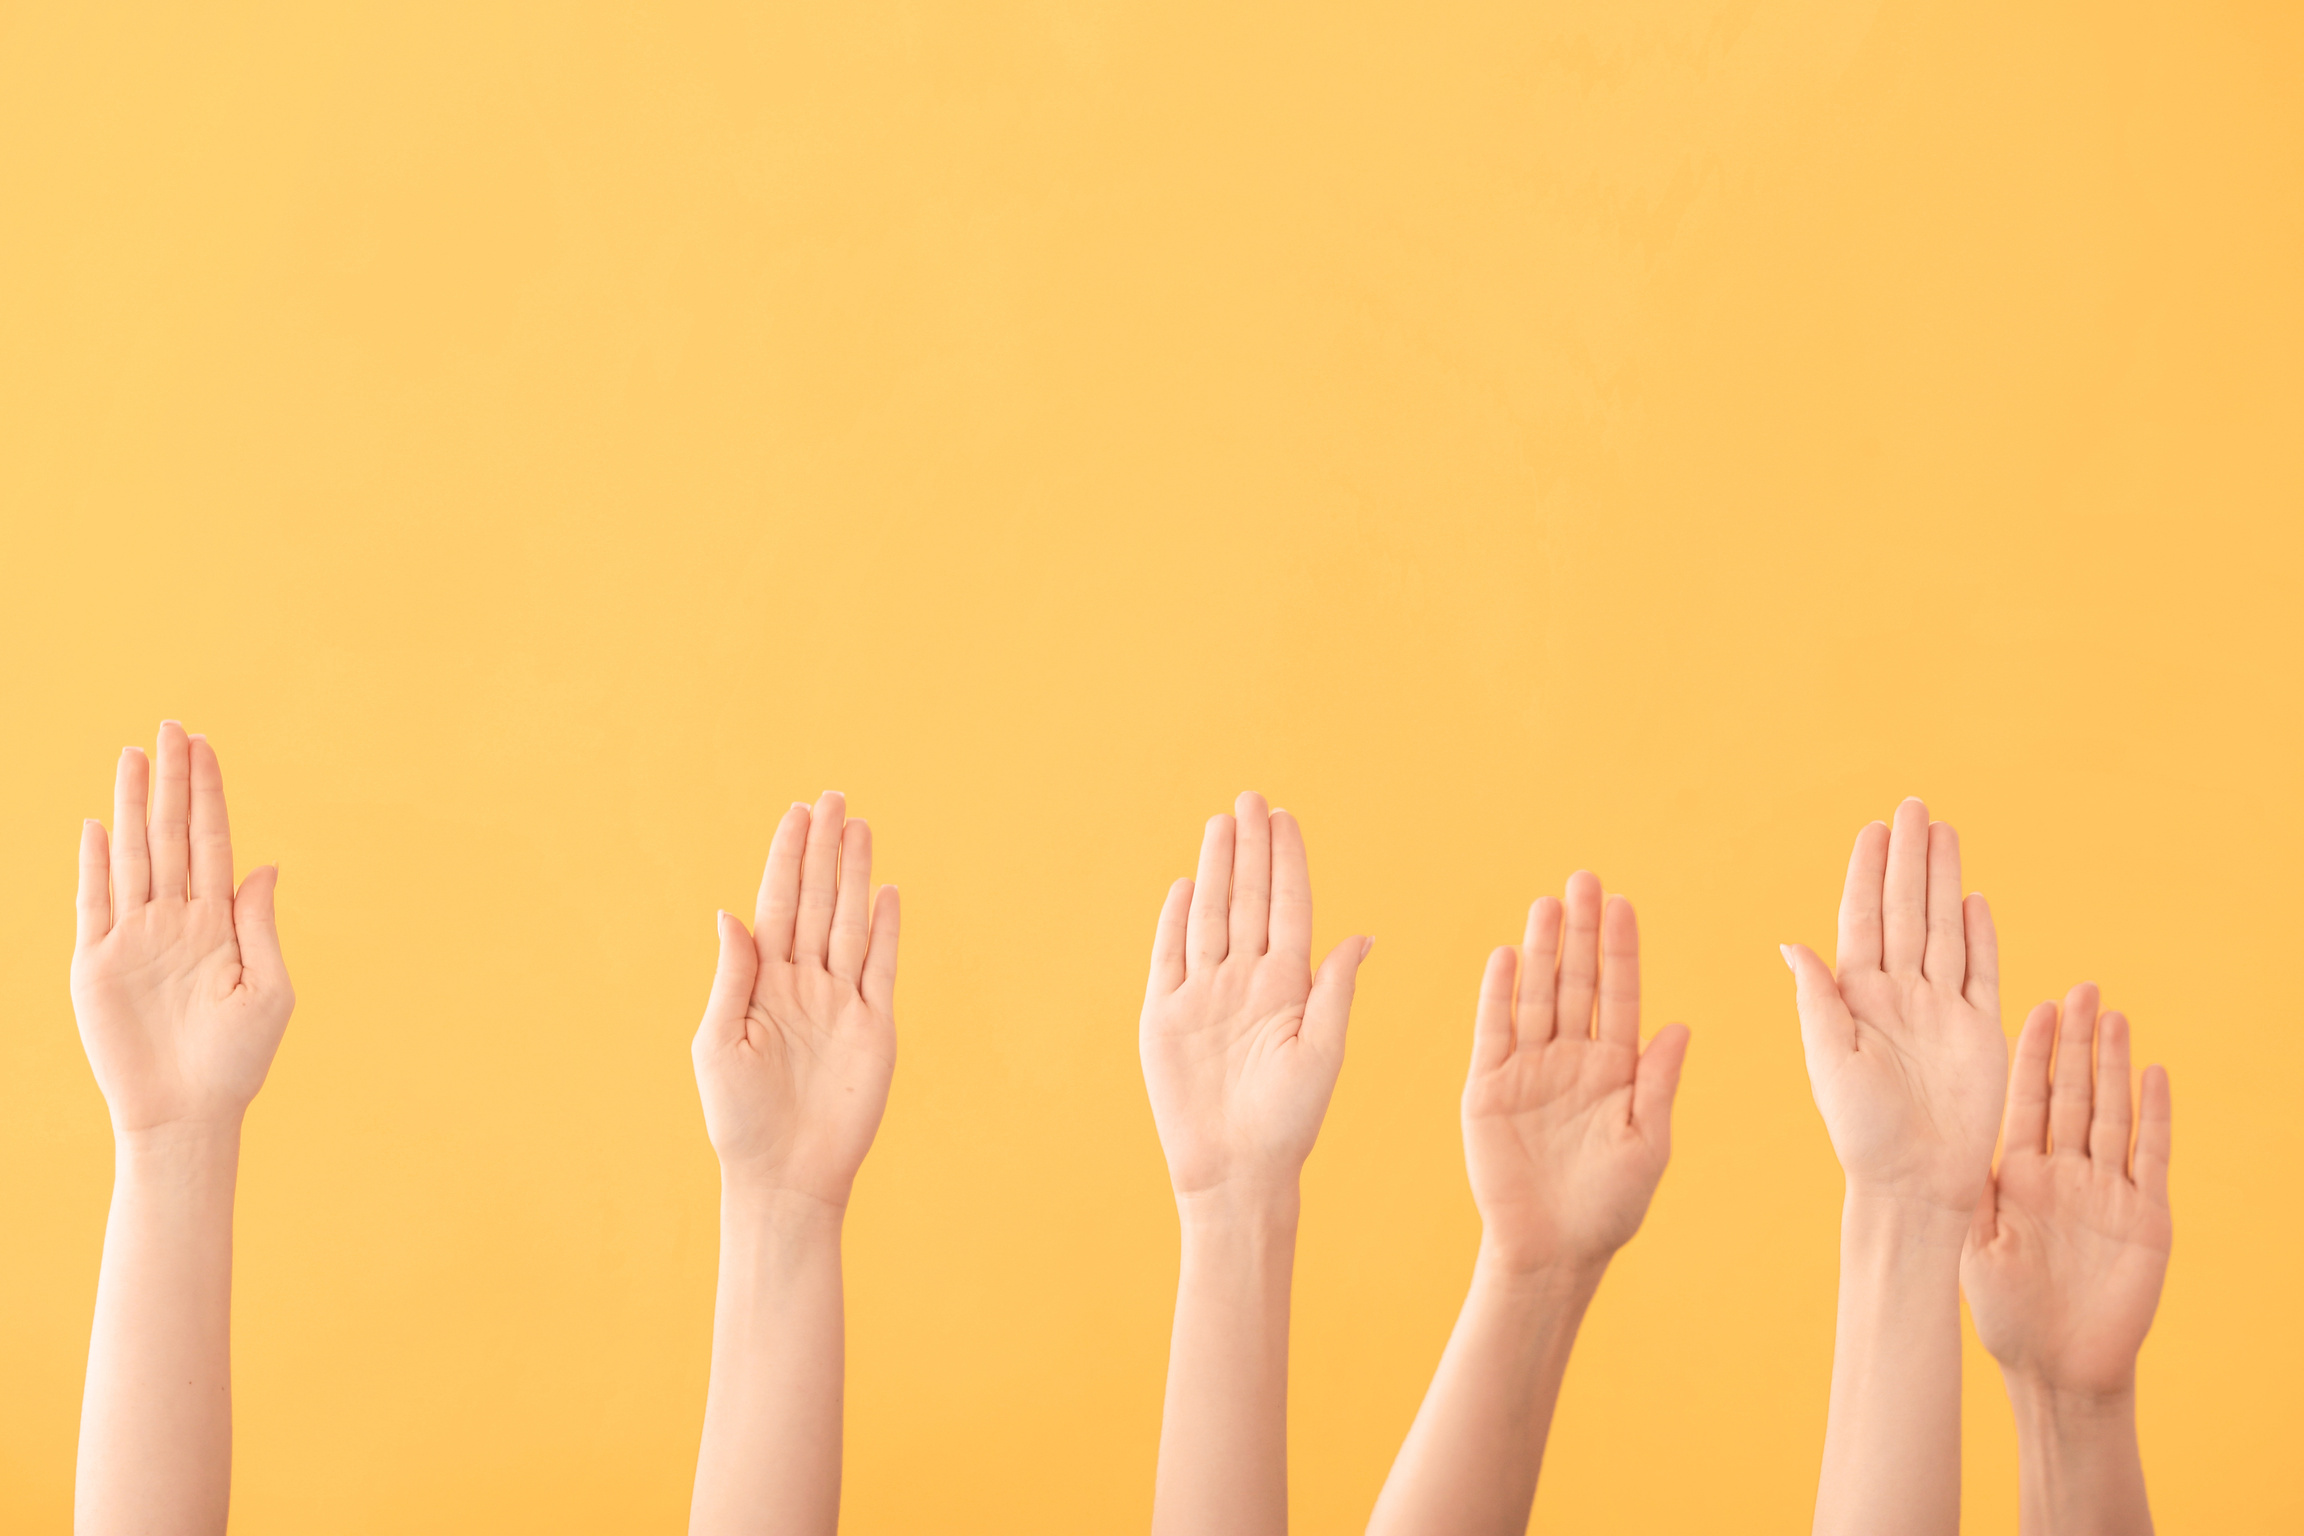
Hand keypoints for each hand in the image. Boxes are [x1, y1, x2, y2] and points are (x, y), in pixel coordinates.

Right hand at [69, 723, 293, 1137]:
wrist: (190, 1114)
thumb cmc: (238, 1060)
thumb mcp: (269, 989)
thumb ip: (260, 924)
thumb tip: (266, 864)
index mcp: (219, 922)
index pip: (212, 841)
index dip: (208, 793)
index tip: (205, 746)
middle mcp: (175, 920)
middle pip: (170, 834)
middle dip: (172, 781)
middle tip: (171, 726)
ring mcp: (134, 938)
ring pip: (132, 855)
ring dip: (131, 806)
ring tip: (132, 755)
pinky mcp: (97, 965)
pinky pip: (94, 903)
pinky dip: (94, 864)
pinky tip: (96, 825)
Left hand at [694, 793, 897, 1206]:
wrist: (784, 1176)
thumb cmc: (738, 1118)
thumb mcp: (718, 1043)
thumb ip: (732, 976)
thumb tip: (731, 913)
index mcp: (761, 984)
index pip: (777, 905)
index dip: (786, 859)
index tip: (796, 814)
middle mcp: (803, 984)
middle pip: (817, 902)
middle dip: (823, 850)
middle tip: (834, 797)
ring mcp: (841, 1003)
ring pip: (851, 923)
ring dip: (854, 874)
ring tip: (860, 826)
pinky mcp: (875, 1027)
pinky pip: (882, 967)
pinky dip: (887, 929)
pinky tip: (887, 891)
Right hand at [1139, 794, 1369, 1200]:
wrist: (1236, 1172)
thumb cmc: (1291, 1122)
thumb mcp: (1325, 1052)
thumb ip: (1335, 990)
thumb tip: (1364, 934)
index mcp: (1289, 986)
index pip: (1289, 908)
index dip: (1287, 862)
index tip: (1287, 818)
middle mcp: (1246, 981)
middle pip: (1247, 900)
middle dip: (1250, 849)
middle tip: (1252, 798)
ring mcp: (1203, 995)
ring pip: (1209, 917)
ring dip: (1215, 870)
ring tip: (1221, 824)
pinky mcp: (1164, 1016)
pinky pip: (1168, 956)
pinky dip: (1174, 920)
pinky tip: (1183, 884)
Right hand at [1463, 873, 1690, 1275]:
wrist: (1551, 1252)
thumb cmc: (1609, 1208)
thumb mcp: (1648, 1144)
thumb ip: (1658, 1083)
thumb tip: (1680, 1025)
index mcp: (1615, 1070)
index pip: (1620, 996)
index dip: (1621, 951)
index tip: (1625, 905)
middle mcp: (1572, 1060)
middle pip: (1576, 982)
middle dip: (1581, 933)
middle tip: (1584, 880)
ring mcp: (1529, 1070)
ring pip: (1536, 996)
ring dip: (1540, 950)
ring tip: (1547, 903)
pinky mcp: (1488, 1087)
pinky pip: (1493, 1031)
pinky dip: (1497, 994)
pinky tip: (1504, 956)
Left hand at [1783, 798, 2006, 1213]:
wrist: (1913, 1181)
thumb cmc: (1860, 1130)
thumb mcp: (1828, 1060)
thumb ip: (1816, 1000)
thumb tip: (1790, 944)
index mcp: (1856, 997)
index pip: (1863, 919)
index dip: (1869, 874)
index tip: (1874, 829)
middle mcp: (1898, 994)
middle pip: (1906, 911)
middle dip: (1909, 859)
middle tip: (1914, 806)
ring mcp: (1942, 1009)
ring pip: (1943, 929)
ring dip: (1943, 880)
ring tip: (1945, 832)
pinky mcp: (1980, 1031)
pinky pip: (1982, 972)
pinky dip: (1980, 935)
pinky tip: (1974, 898)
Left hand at [1962, 985, 2171, 1396]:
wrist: (2054, 1365)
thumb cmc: (2004, 1311)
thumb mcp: (1971, 1238)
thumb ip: (1963, 1185)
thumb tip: (1925, 1136)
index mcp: (2018, 1174)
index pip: (2027, 1099)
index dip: (2034, 1053)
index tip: (2036, 1006)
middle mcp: (2064, 1173)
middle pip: (2073, 1093)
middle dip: (2077, 1042)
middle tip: (2083, 988)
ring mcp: (2107, 1191)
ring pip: (2112, 1112)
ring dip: (2115, 1065)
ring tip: (2116, 1014)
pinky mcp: (2145, 1216)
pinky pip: (2152, 1156)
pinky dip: (2156, 1115)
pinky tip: (2157, 1074)